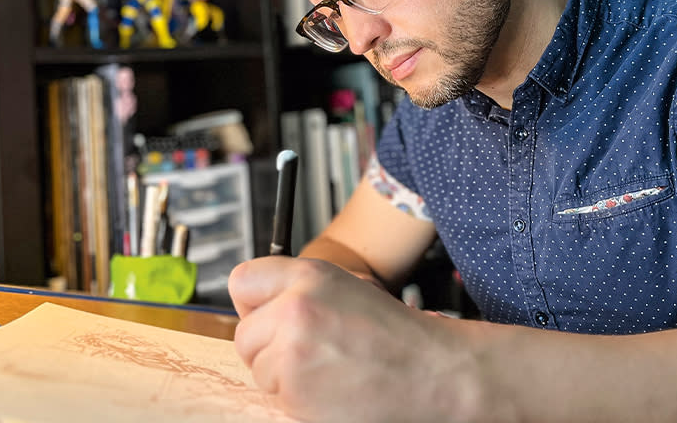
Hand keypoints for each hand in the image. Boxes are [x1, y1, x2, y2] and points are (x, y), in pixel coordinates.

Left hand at [229, 257, 480, 422]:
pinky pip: (275, 397)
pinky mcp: (295, 391)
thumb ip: (298, 290)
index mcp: (309, 275)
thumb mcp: (347, 287)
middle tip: (312, 353)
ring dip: (284, 377)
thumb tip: (255, 309)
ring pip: (258, 370)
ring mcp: (293, 350)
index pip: (242, 282)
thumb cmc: (398, 337)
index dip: (255, 305)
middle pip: (244, 334)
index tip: (268, 318)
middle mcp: (296, 307)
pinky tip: (332, 391)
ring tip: (328, 372)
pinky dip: (298, 401)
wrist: (434, 374)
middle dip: (269, 348)